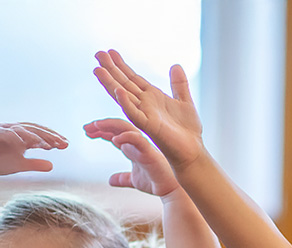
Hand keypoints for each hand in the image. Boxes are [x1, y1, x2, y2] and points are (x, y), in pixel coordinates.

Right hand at [0, 123, 67, 175]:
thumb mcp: (18, 164)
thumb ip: (34, 164)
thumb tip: (52, 165)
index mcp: (22, 137)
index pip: (41, 135)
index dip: (53, 138)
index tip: (66, 145)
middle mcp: (14, 131)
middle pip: (35, 130)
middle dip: (49, 136)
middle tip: (62, 144)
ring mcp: (2, 130)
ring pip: (22, 130)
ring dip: (35, 136)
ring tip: (47, 144)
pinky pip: (5, 133)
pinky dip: (15, 137)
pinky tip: (24, 144)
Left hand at [84, 118, 178, 196]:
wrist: (171, 191)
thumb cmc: (155, 183)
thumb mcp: (133, 180)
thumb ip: (122, 178)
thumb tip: (110, 180)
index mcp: (133, 147)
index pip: (114, 133)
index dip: (100, 131)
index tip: (87, 131)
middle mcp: (137, 143)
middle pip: (117, 126)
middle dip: (101, 125)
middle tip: (86, 127)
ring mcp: (143, 145)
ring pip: (125, 127)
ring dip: (109, 125)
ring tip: (95, 126)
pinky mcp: (149, 152)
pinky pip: (137, 139)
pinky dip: (126, 137)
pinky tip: (114, 140)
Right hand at [94, 50, 203, 169]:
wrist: (193, 151)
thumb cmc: (188, 130)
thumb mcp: (185, 101)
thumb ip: (179, 84)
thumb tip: (176, 65)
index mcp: (152, 98)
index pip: (133, 78)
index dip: (121, 65)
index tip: (110, 52)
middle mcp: (145, 105)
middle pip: (124, 84)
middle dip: (111, 69)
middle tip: (98, 54)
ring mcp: (145, 115)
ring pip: (123, 97)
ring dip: (110, 83)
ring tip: (98, 70)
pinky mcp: (149, 127)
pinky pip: (134, 114)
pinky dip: (126, 102)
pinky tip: (118, 91)